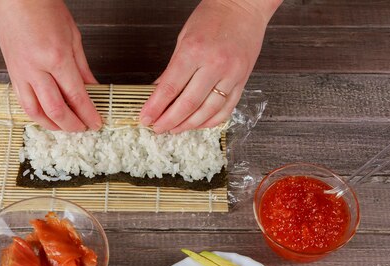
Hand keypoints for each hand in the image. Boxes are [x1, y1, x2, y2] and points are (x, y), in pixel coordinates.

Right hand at [0, 0, 101, 130]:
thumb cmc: (44, 9)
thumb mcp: (74, 37)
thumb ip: (83, 68)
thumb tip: (94, 90)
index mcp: (56, 58)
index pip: (76, 96)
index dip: (88, 114)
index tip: (96, 123)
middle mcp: (36, 69)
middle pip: (56, 110)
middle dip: (72, 125)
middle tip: (83, 128)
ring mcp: (21, 72)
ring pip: (35, 112)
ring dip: (52, 125)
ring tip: (65, 127)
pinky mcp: (11, 73)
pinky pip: (22, 102)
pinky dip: (36, 114)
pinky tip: (47, 117)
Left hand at [140, 0, 280, 133]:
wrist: (243, 7)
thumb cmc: (213, 17)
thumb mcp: (184, 38)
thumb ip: (172, 68)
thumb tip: (158, 92)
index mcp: (194, 51)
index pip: (169, 88)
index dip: (155, 107)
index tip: (145, 118)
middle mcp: (214, 65)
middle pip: (187, 105)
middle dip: (169, 121)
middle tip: (158, 128)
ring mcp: (231, 75)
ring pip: (207, 112)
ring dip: (188, 125)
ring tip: (175, 129)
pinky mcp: (242, 81)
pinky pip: (226, 110)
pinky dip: (211, 121)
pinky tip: (198, 124)